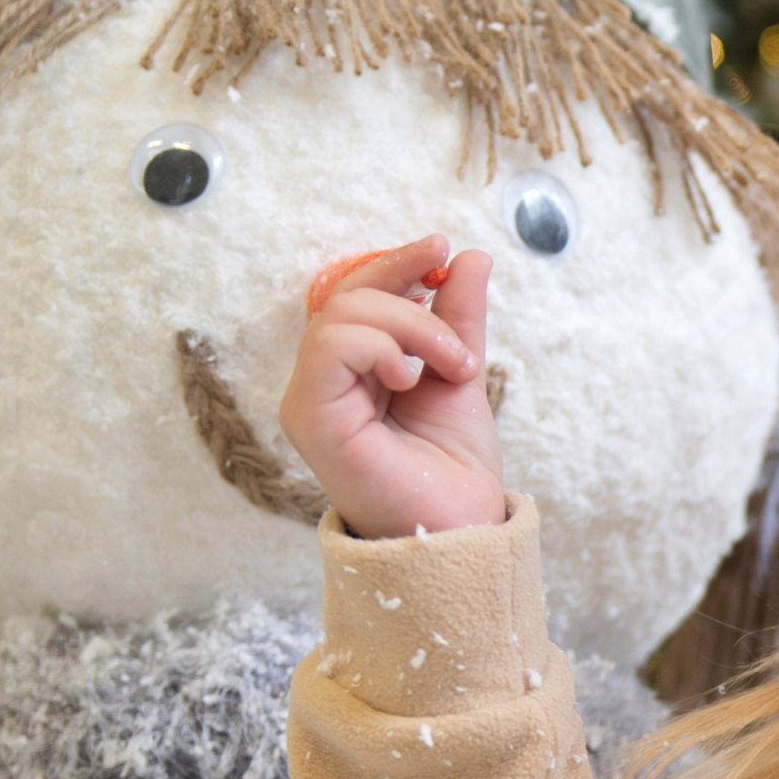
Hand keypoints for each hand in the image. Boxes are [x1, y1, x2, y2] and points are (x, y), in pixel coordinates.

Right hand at [278, 235, 505, 537]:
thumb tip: (469, 256)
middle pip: (346, 295)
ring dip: (409, 326)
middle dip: (409, 293)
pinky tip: (410, 377)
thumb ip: (458, 317)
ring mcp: (310, 400)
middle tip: (458, 343)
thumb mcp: (460, 372)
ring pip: (341, 314)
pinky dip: (380, 344)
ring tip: (450, 366)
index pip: (357, 294)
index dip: (395, 263)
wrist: (462, 529)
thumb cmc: (453, 466)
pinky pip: (330, 345)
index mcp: (353, 370)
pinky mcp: (309, 417)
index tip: (441, 248)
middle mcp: (323, 383)